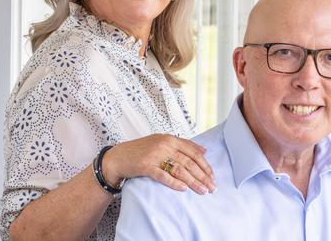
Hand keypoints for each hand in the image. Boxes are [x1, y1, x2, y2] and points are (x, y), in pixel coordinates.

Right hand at [101, 134, 216, 194]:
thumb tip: (204, 151)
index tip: (213, 177)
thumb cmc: (141, 151)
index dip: (205, 165)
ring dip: (193, 181)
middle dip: (202, 176)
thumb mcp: (162, 142)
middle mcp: (164, 145)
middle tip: (212, 187)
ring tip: (202, 191)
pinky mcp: (145, 166)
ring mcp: (155, 155)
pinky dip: (174, 183)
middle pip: (189, 162)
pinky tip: (183, 189)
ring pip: (179, 169)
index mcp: (170, 139)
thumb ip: (183, 144)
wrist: (118, 157)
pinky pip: (163, 175)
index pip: (193, 152)